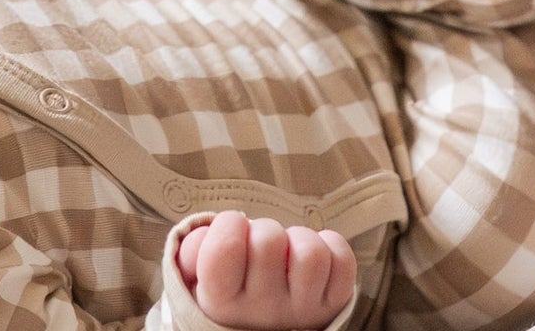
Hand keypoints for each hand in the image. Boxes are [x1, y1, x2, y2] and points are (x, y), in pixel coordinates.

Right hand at [174, 212, 356, 330]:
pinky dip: (331, 247)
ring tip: (286, 253)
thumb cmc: (229, 296)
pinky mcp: (334, 303)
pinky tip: (308, 260)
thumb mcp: (198, 280)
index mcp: (223, 301)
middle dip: (262, 231)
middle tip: (256, 248)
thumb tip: (203, 233)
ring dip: (298, 240)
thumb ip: (191, 252)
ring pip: (310, 252)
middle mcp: (264, 310)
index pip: (225, 246)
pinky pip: (343, 259)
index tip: (230, 236)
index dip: (228, 225)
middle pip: (269, 239)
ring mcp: (303, 309)